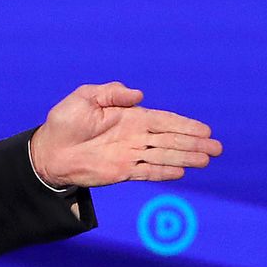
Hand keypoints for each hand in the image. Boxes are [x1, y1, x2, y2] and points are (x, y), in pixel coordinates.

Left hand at [29, 82, 220, 187]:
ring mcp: (130, 155)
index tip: (205, 130)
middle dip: (194, 143)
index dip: (186, 125)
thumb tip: (139, 95)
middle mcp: (134, 136)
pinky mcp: (121, 172)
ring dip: (186, 158)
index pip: (164, 121)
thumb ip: (112, 93)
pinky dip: (163, 173)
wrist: (48, 151)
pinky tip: (181, 172)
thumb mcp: (85, 98)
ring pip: (164, 156)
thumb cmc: (64, 121)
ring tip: (207, 160)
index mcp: (130, 117)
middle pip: (170, 140)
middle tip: (217, 148)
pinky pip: (147, 172)